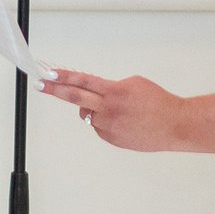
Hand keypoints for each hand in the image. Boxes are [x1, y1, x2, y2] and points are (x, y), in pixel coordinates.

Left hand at [43, 68, 188, 152]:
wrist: (174, 125)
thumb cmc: (157, 102)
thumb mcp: (133, 84)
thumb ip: (110, 88)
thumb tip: (95, 94)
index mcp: (114, 91)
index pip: (82, 81)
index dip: (63, 77)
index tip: (48, 74)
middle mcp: (108, 109)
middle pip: (75, 98)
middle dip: (55, 90)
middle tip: (41, 85)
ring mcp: (108, 126)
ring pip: (89, 115)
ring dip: (95, 110)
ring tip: (117, 110)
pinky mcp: (111, 139)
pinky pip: (100, 128)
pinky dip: (106, 122)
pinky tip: (124, 122)